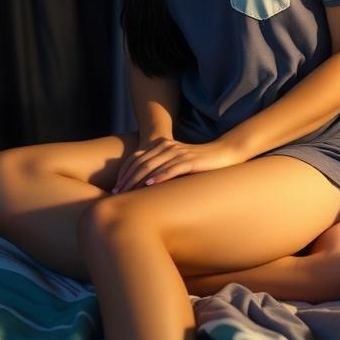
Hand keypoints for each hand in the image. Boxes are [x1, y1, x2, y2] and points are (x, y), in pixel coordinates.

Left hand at [112, 136, 239, 192]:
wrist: (224, 153)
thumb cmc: (200, 163)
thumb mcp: (178, 164)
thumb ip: (163, 169)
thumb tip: (145, 187)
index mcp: (162, 146)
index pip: (137, 159)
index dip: (124, 173)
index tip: (115, 188)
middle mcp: (168, 147)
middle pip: (141, 163)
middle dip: (127, 179)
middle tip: (116, 194)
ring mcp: (179, 153)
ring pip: (153, 166)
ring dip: (138, 180)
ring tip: (127, 192)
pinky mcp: (190, 161)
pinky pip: (171, 169)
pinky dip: (159, 176)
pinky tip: (150, 184)